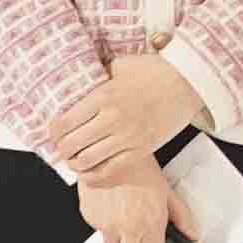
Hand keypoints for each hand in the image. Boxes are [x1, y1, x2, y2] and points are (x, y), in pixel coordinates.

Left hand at [48, 53, 204, 184]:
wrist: (189, 82)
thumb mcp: (119, 67)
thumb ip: (98, 76)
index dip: (53, 133)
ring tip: (76, 159)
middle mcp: (112, 119)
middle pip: (71, 145)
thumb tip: (82, 84)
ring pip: (87, 161)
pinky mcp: (142, 149)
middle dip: (62, 150)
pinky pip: (111, 170)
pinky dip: (95, 176)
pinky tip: (91, 172)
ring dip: (76, 163)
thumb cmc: (155, 71)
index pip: (63, 124)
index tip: (54, 134)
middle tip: (63, 148)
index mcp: (102, 97)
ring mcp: (128, 136)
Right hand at [77, 167, 184, 242]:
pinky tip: (112, 212)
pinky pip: (98, 233)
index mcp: (150, 224)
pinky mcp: (90, 219)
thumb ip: (181, 217)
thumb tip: (192, 234)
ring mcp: (107, 226)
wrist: (110, 155)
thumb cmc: (139, 170)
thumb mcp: (167, 192)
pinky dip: (105, 228)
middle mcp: (128, 229)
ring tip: (124, 228)